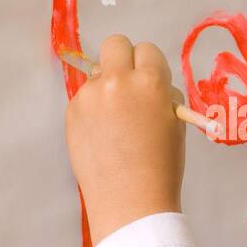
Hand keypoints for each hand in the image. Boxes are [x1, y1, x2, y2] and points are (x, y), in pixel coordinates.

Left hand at [64, 35, 186, 245]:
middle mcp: (117, 81)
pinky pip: (85, 98)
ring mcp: (90, 96)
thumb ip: (162, 95)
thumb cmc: (162, 166)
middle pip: (115, 44)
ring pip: (98, 74)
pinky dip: (93, 109)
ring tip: (116, 124)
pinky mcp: (72, 112)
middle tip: (129, 84)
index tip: (150, 82)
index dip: (150, 66)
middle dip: (124, 58)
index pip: (147, 49)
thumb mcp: (175, 123)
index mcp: (150, 82)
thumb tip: (149, 83)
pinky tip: (103, 136)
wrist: (130, 201)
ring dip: (107, 88)